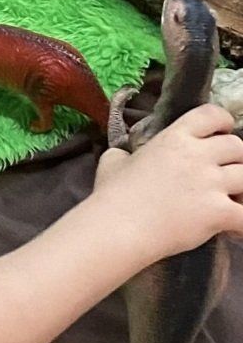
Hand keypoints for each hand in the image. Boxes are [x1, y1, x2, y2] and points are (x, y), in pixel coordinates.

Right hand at [92, 105, 242, 260]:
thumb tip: (124, 156)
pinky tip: (234, 227)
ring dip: (240, 190)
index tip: (222, 132)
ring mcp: (210, 184)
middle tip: (223, 174)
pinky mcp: (219, 212)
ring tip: (230, 201)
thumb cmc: (112, 195)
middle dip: (235, 160)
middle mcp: (197, 156)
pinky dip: (242, 222)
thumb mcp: (113, 161)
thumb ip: (127, 153)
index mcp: (174, 138)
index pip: (212, 115)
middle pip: (238, 147)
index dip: (223, 122)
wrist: (117, 227)